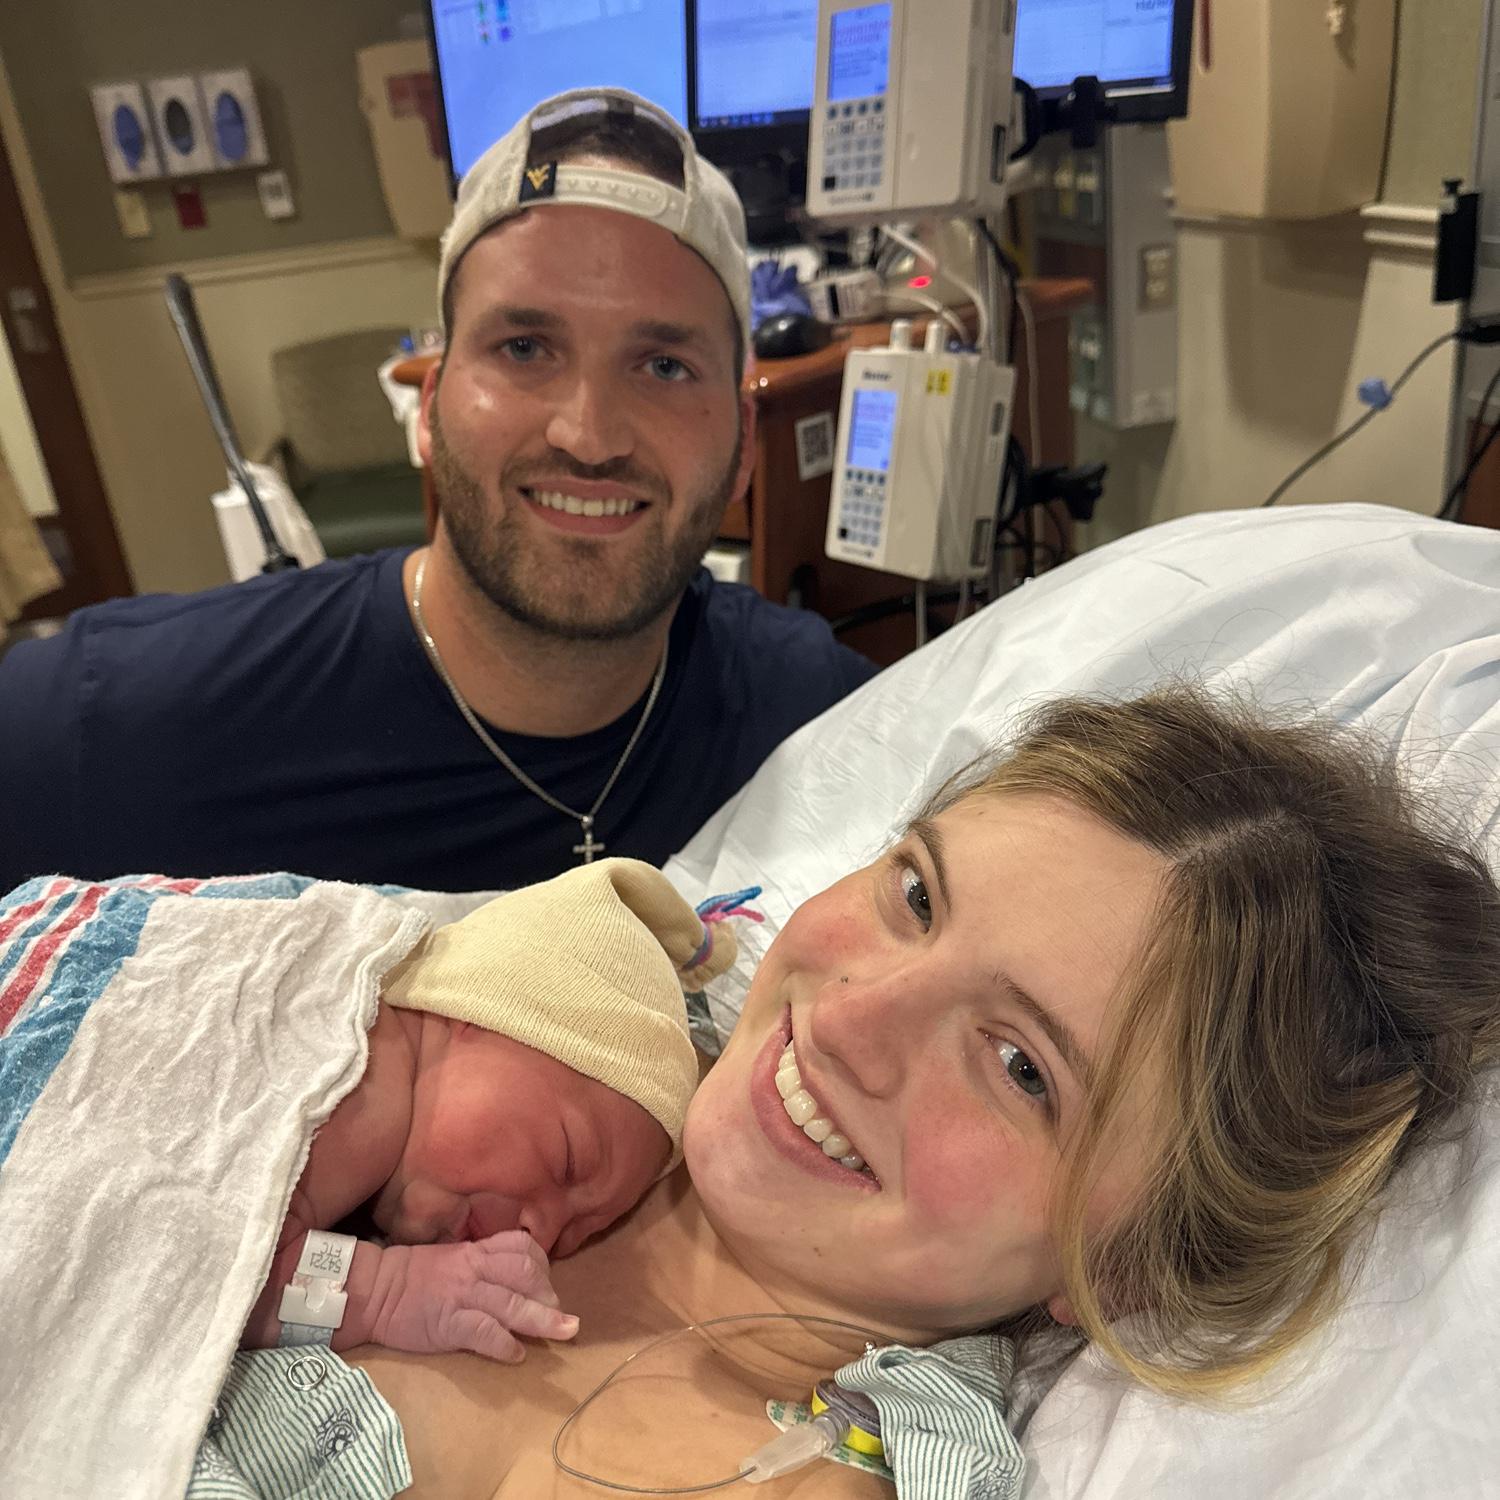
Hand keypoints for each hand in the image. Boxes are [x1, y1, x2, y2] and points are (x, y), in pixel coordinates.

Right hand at [371, 1229, 578, 1362]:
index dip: (543, 1264)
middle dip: (550, 1294)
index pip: (521, 1247)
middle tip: (562, 1315)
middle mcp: (474, 1269)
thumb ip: (482, 1263)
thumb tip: (514, 1277)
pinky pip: (485, 1332)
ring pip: (512, 1303)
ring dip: (543, 1320)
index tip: (548, 1284)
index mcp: (476, 1251)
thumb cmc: (413, 1276)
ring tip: (564, 1332)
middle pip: (525, 1273)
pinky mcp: (449, 1323)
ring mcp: (462, 1295)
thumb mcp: (452, 1258)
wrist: (375, 1291)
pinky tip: (516, 1355)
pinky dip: (505, 1344)